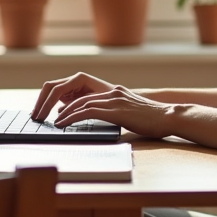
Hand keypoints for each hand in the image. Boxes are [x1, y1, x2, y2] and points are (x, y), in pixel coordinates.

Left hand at [32, 72, 171, 138]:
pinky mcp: (115, 109)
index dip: (69, 101)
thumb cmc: (153, 120)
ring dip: (63, 113)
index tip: (59, 111)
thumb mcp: (130, 113)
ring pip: (80, 103)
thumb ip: (115, 112)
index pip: (85, 93)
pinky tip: (64, 124)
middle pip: (78, 95)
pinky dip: (72, 117)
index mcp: (114, 92)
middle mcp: (111, 92)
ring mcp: (113, 99)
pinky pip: (87, 111)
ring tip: (53, 122)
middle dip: (60, 105)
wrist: (169, 117)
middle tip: (48, 116)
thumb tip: (100, 120)